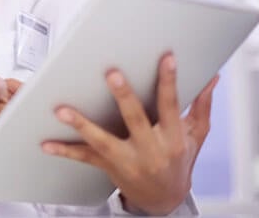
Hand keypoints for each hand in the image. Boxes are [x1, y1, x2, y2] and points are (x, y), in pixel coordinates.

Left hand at [41, 53, 217, 214]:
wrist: (165, 200)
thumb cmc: (179, 162)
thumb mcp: (195, 136)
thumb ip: (201, 106)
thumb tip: (212, 79)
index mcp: (172, 138)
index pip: (171, 106)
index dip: (169, 82)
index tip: (166, 59)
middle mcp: (150, 149)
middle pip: (136, 120)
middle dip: (124, 97)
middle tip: (112, 73)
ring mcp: (128, 160)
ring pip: (103, 140)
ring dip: (82, 124)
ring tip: (62, 110)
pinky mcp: (109, 166)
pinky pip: (84, 158)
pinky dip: (65, 150)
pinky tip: (46, 143)